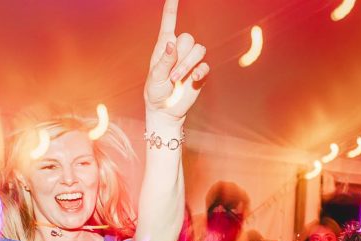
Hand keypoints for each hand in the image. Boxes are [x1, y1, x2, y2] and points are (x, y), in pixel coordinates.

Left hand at [144, 0, 209, 121]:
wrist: (166, 111)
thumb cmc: (155, 93)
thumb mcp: (155, 77)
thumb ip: (164, 61)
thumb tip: (172, 44)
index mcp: (164, 47)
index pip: (169, 23)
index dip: (172, 9)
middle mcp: (178, 51)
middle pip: (189, 38)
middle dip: (182, 57)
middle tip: (173, 75)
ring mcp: (190, 62)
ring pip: (199, 50)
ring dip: (188, 65)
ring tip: (178, 80)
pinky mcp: (200, 73)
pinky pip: (205, 65)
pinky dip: (199, 72)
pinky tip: (193, 79)